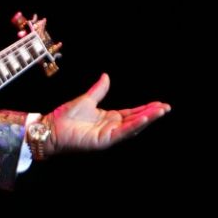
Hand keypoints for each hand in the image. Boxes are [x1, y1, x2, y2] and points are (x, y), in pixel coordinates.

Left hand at [42, 73, 170, 152]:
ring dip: (148, 119)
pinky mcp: (104, 140)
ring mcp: (109, 135)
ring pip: (133, 127)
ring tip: (161, 111)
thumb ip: (99, 90)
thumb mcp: (86, 99)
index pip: (132, 113)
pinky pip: (123, 132)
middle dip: (152, 114)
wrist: (51, 127)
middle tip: (167, 107)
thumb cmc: (65, 117)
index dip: (146, 108)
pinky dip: (135, 125)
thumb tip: (106, 76)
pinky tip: (145, 118)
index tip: (160, 103)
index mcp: (109, 118)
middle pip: (136, 120)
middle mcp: (111, 127)